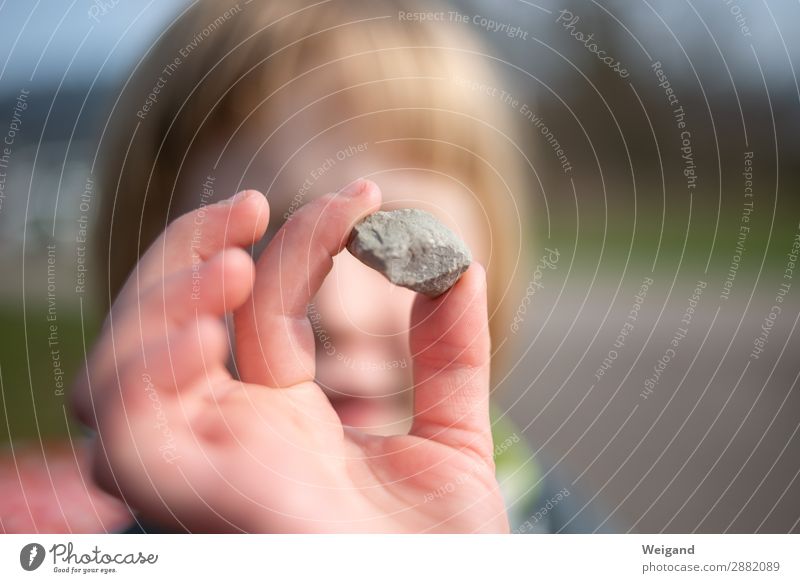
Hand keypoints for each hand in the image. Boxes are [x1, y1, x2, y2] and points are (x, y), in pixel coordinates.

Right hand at [73, 180, 507, 532]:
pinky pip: (129, 432)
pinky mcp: (196, 501)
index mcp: (286, 420)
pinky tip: (211, 331)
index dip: (302, 243)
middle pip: (170, 324)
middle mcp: (234, 436)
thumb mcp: (453, 441)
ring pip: (124, 366)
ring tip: (236, 260)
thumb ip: (449, 359)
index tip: (365, 198)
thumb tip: (456, 265)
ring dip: (163, 296)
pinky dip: (146, 369)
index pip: (263, 312)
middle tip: (255, 203)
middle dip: (195, 248)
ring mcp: (208, 466)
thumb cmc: (442, 557)